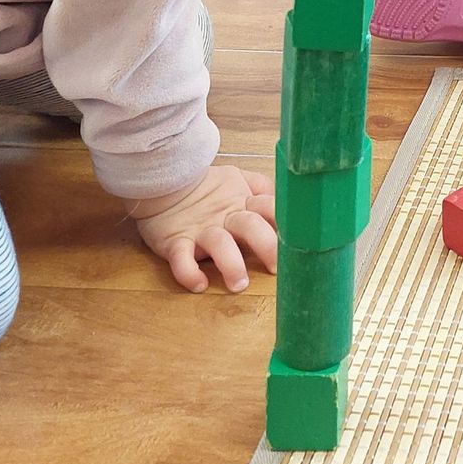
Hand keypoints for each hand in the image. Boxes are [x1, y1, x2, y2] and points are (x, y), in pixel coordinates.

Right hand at [127, 164, 276, 292]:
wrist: (162, 181)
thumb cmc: (205, 186)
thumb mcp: (236, 178)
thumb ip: (260, 186)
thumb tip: (286, 197)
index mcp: (243, 201)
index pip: (270, 207)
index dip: (286, 222)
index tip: (300, 240)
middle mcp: (225, 215)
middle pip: (250, 226)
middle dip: (266, 246)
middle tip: (277, 269)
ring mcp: (200, 229)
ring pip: (219, 244)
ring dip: (231, 264)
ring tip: (239, 284)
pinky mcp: (175, 241)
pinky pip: (180, 259)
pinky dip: (188, 273)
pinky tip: (199, 285)